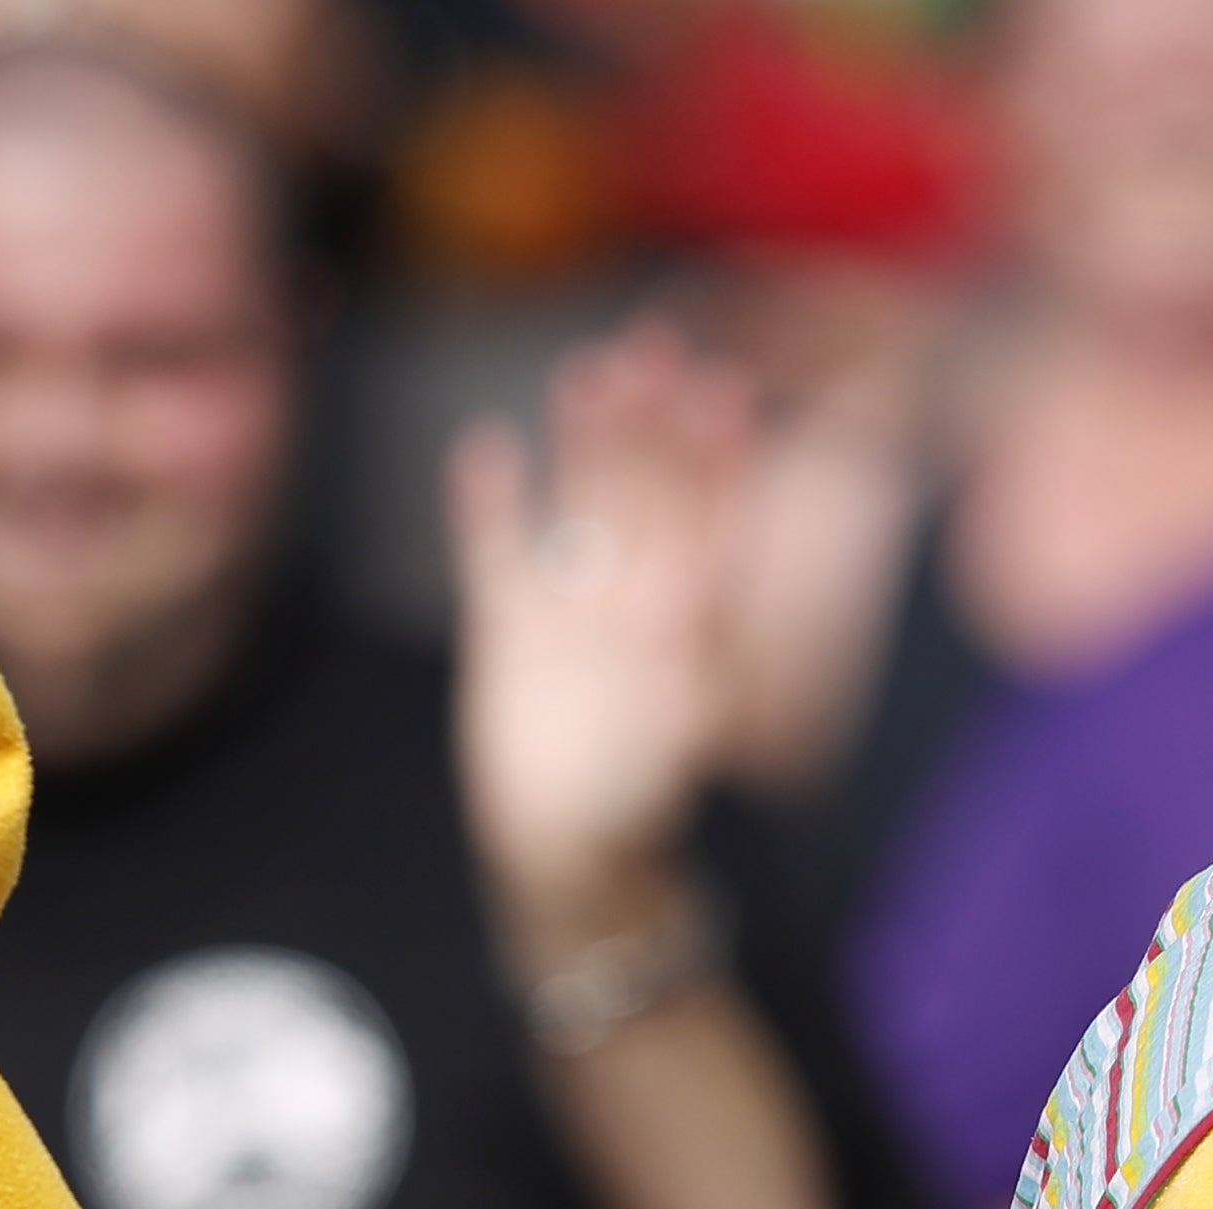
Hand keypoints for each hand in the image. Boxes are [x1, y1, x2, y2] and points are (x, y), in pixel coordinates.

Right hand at [453, 319, 759, 941]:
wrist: (566, 857)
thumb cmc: (635, 810)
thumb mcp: (675, 741)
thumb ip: (686, 668)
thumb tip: (703, 601)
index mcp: (687, 625)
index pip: (711, 521)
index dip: (719, 458)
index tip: (726, 391)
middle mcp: (634, 603)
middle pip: (647, 494)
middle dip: (653, 425)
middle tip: (655, 346)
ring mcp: (571, 609)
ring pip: (581, 506)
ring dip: (585, 442)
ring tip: (588, 372)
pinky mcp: (507, 629)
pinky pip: (496, 552)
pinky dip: (490, 506)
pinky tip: (486, 447)